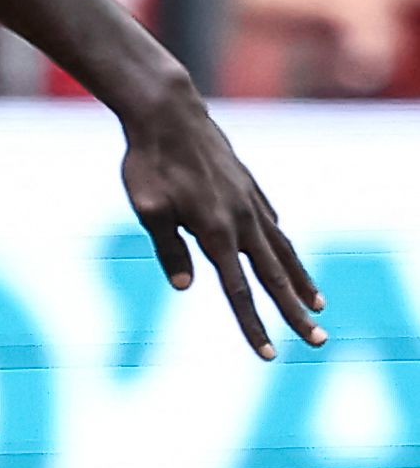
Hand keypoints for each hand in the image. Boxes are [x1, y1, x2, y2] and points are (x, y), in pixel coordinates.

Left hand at [121, 93, 323, 358]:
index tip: (269, 354)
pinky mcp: (248, 186)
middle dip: (294, 313)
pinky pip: (271, 222)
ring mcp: (249, 201)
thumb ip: (168, 248)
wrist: (168, 112)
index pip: (239, 291)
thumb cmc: (148, 162)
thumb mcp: (148, 208)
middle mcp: (242, 220)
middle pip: (273, 277)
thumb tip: (186, 287)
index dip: (253, 325)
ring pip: (282, 249)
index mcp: (216, 232)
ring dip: (299, 280)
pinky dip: (282, 243)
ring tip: (316, 305)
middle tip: (319, 342)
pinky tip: (284, 253)